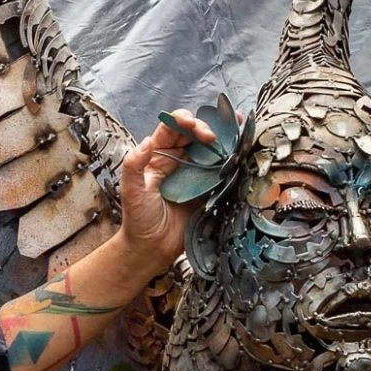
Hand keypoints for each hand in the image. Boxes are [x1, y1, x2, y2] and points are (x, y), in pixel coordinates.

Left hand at [117, 108, 216, 269]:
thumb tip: (146, 141)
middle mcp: (176, 161)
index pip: (170, 130)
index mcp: (155, 157)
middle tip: (211, 137)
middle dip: (203, 128)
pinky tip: (239, 148)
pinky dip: (230, 157)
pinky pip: (219, 169)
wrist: (153, 248)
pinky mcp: (206, 189)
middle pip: (192, 135)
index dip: (181, 121)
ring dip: (220, 138)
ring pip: (208, 148)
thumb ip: (133, 165)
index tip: (191, 124)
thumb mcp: (131, 191)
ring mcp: (193, 174)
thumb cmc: (138, 219)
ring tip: (232, 131)